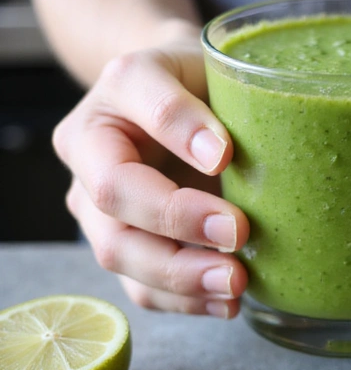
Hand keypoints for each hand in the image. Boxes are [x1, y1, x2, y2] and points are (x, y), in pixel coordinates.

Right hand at [53, 38, 249, 317]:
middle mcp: (93, 151)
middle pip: (115, 198)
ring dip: (180, 275)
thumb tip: (221, 156)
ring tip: (236, 283)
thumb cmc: (202, 84)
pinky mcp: (122, 244)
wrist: (184, 106)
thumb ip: (210, 104)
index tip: (227, 155)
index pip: (143, 111)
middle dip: (178, 223)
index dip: (180, 133)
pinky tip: (226, 301)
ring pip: (119, 251)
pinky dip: (183, 299)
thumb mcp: (211, 68)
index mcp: (118, 92)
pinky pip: (139, 284)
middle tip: (238, 232)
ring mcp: (99, 205)